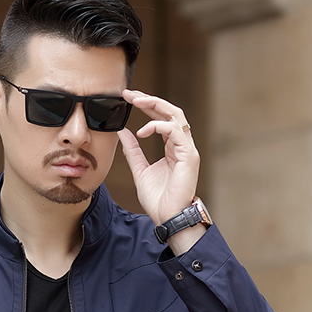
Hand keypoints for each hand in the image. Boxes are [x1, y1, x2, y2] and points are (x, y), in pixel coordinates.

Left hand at [118, 89, 200, 226]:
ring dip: (155, 105)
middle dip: (150, 100)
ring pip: (175, 116)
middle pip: (170, 111)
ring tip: (136, 102)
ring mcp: (187, 149)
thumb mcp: (139, 170)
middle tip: (130, 93)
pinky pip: (175, 131)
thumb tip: (122, 132)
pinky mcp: (189, 155)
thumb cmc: (158, 199)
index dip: (146, 106)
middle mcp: (182, 144)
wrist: (168, 217)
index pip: (161, 118)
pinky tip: (142, 131)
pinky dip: (158, 126)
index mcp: (172, 147)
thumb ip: (133, 151)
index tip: (128, 98)